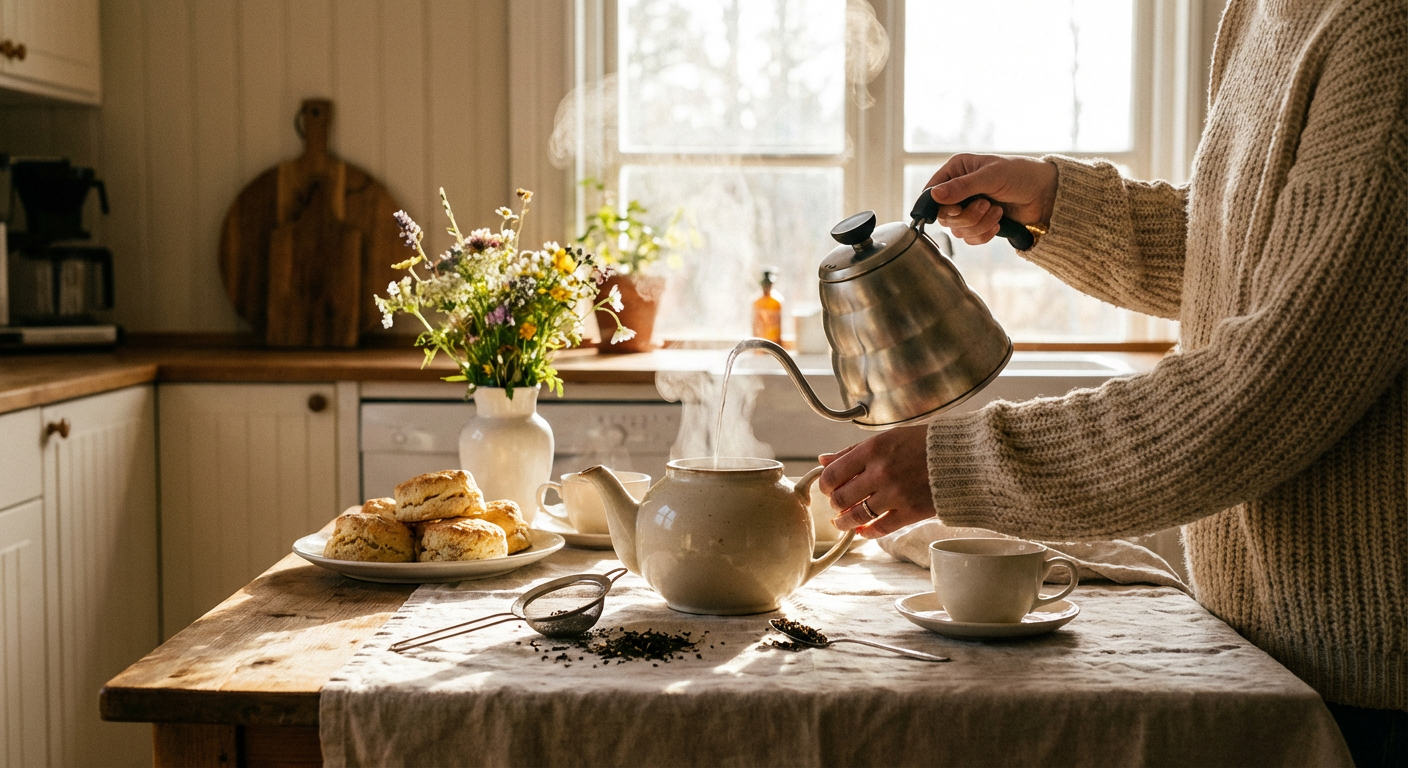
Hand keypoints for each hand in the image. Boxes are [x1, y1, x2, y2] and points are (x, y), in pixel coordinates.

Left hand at [817, 426, 934, 537]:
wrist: (963, 456)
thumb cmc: (923, 444)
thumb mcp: (886, 438)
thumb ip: (852, 451)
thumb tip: (823, 460)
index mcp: (873, 450)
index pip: (832, 474)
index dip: (825, 485)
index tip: (828, 487)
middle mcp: (881, 472)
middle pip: (841, 498)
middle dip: (834, 503)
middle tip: (837, 503)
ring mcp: (896, 494)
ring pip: (857, 516)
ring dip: (845, 521)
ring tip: (843, 521)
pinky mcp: (911, 512)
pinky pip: (880, 529)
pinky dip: (867, 532)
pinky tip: (864, 530)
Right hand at [924, 154, 1057, 245]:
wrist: (1045, 194)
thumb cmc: (1020, 175)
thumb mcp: (990, 176)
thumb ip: (961, 187)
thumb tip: (935, 195)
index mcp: (956, 170)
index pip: (931, 192)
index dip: (939, 205)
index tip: (954, 209)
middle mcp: (958, 189)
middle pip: (944, 216)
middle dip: (966, 215)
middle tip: (985, 205)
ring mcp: (968, 208)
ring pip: (957, 229)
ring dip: (979, 224)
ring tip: (997, 212)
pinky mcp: (979, 224)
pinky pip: (969, 238)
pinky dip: (984, 234)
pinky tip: (998, 223)